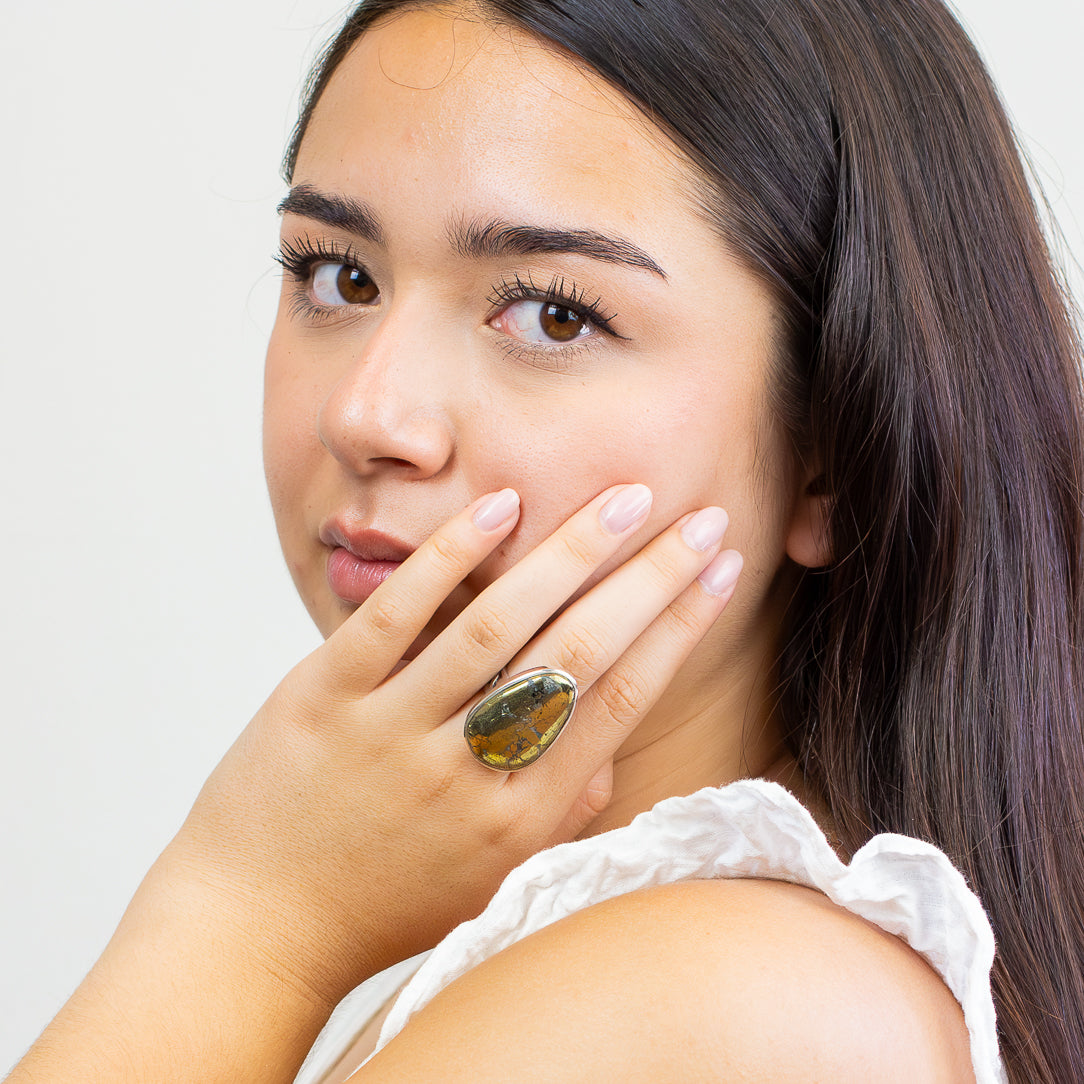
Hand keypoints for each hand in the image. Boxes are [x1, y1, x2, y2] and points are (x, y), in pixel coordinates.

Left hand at [181, 484, 741, 1001]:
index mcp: (519, 820)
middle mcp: (467, 776)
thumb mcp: (490, 879)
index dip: (679, 629)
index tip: (720, 571)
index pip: (621, 702)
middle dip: (650, 579)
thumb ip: (558, 814)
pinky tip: (500, 508)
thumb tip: (608, 748)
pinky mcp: (324, 698)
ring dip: (570, 554)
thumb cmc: (383, 900)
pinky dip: (450, 558)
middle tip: (699, 518)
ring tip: (624, 499)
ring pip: (498, 627)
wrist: (255, 924)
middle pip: (578, 655)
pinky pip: (396, 616)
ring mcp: (392, 732)